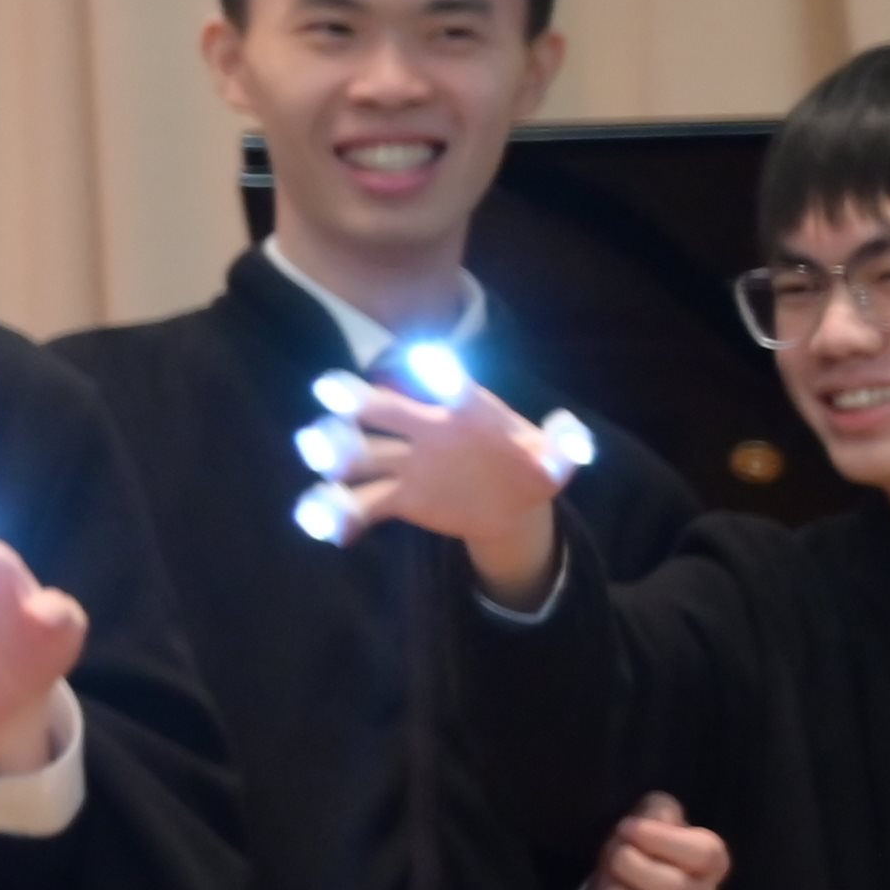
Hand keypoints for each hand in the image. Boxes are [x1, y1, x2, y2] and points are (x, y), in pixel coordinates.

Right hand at [330, 373, 570, 597]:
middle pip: (384, 412)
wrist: (508, 504)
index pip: (446, 386)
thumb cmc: (530, 468)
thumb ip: (565, 445)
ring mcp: (406, 465)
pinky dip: (342, 514)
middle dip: (356, 401)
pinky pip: (365, 505)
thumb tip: (571, 433)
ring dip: (336, 453)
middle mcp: (424, 430)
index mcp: (463, 411)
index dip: (434, 374)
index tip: (422, 363)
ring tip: (319, 458)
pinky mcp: (398, 500)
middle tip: (329, 393)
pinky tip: (327, 527)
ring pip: (363, 455)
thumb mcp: (557, 460)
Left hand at [582, 793, 728, 889]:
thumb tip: (654, 818)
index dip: (661, 840)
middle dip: (631, 867)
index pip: (705, 855)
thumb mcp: (652, 819)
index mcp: (710, 863)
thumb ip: (657, 810)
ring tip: (604, 884)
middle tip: (612, 856)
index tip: (626, 828)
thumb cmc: (643, 848)